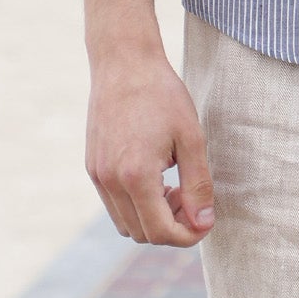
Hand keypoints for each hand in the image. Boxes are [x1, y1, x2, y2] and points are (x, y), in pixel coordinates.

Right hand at [85, 47, 215, 245]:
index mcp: (135, 175)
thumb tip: (203, 223)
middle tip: (192, 199)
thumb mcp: (191, 137)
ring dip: (153, 218)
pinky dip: (136, 204)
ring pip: (125, 224)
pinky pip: (114, 204)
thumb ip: (198, 185)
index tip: (206, 220)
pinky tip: (156, 177)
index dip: (188, 235)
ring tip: (174, 187)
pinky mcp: (92, 166)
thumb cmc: (162, 94)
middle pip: (142, 234)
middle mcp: (110, 181)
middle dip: (172, 227)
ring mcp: (97, 175)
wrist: (124, 62)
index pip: (160, 232)